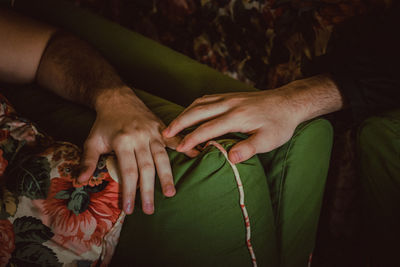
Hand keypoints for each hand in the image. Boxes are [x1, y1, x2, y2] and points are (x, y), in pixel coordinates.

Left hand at [77, 87, 196, 214]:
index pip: (128, 171)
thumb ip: (87, 162)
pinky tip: (196, 155)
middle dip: (148, 190)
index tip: (130, 209)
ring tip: (170, 193)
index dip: (129, 191)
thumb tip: (79, 182)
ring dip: (167, 176)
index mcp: (122, 141)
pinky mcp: (162, 127)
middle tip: (149, 210)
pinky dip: (185, 147)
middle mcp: (139, 137)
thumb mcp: (92, 141)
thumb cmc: (105, 123)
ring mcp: (153, 132)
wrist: (117, 98)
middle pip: (146, 168)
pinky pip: (174, 139)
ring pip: (162, 157)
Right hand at [163, 87, 304, 163]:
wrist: (288, 102)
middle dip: (179, 123)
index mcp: (237, 116)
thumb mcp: (269, 140)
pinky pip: (206, 99)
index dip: (192, 139)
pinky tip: (190, 113)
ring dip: (184, 113)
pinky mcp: (230, 96)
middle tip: (165, 134)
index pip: (208, 128)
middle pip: (197, 111)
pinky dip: (193, 106)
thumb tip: (229, 158)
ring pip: (199, 103)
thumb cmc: (280, 124)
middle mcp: (229, 104)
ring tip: (172, 126)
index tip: (179, 148)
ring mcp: (228, 97)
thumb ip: (249, 148)